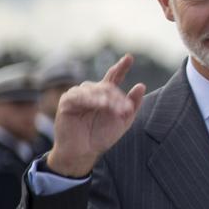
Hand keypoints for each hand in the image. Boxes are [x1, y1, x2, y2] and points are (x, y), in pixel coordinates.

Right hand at [47, 54, 145, 176]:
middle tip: (126, 111)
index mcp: (105, 95)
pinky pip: (79, 96)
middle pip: (107, 87)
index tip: (129, 57)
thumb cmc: (102, 136)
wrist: (84, 152)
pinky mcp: (67, 102)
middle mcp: (91, 92)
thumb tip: (141, 85)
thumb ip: (133, 104)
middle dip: (118, 98)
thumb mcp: (123, 120)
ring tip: (116, 111)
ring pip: (95, 90)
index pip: (114, 77)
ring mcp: (78, 95)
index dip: (121, 67)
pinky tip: (98, 104)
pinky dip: (90, 99)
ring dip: (107, 100)